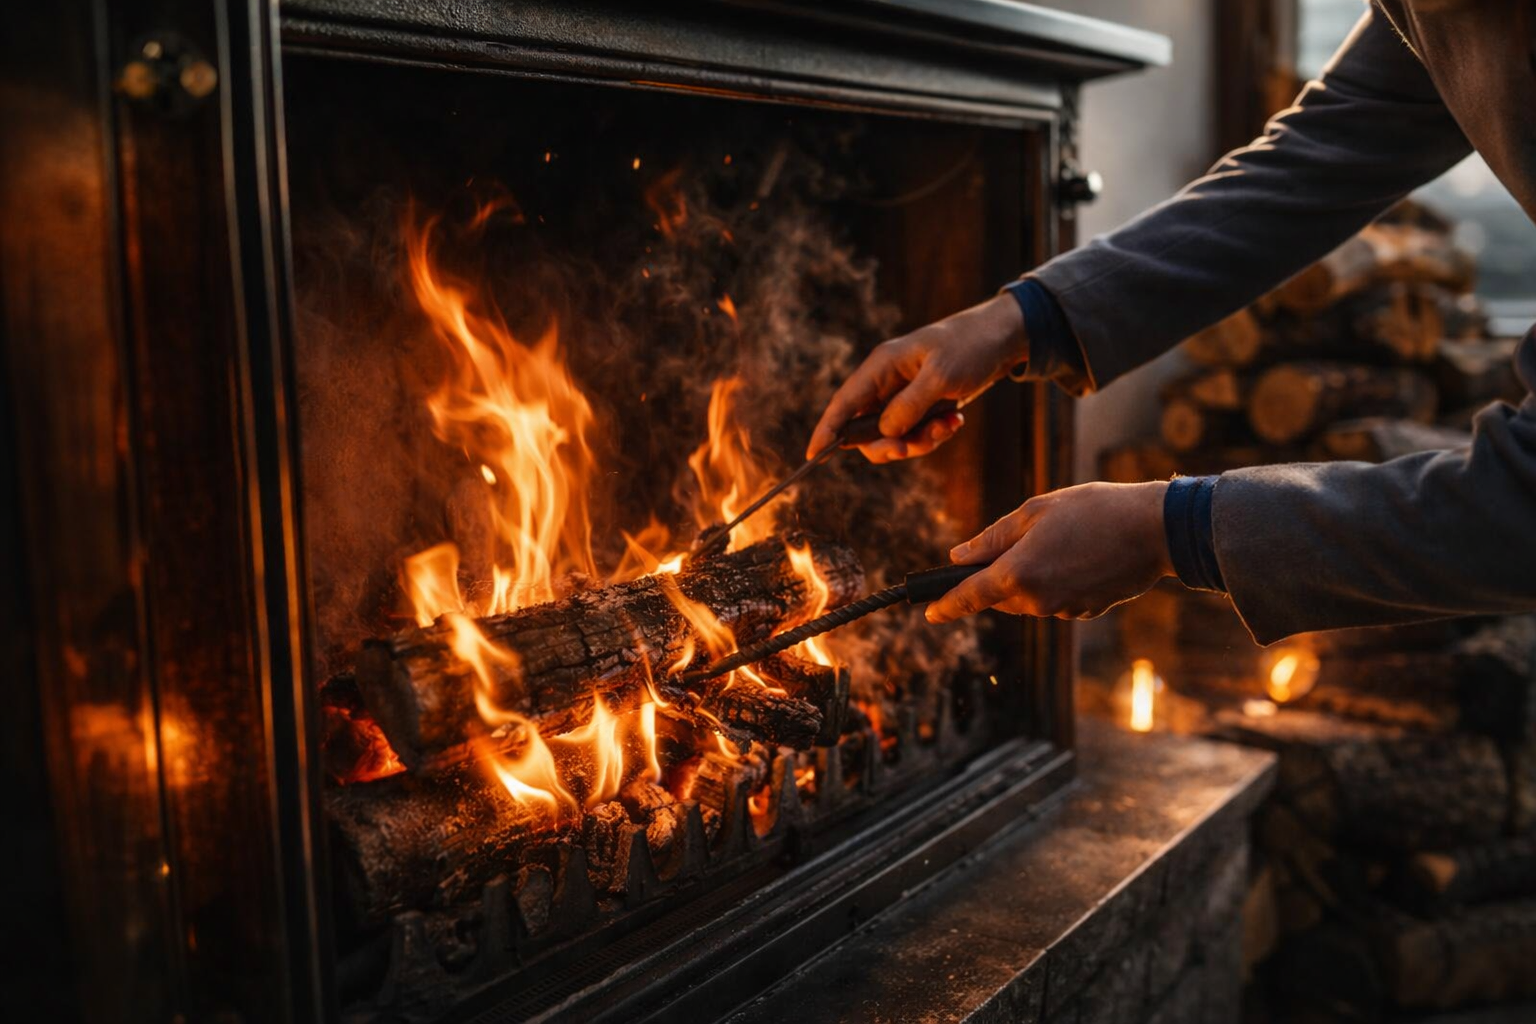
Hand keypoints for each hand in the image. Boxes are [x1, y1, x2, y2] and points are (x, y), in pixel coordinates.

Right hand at [807, 293, 1027, 462]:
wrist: (1002, 339)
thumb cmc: (970, 347)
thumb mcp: (941, 376)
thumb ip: (910, 405)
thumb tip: (884, 432)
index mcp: (882, 366)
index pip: (844, 402)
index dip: (827, 429)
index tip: (814, 455)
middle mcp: (887, 382)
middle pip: (865, 429)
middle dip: (887, 445)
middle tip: (907, 449)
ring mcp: (903, 396)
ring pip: (892, 436)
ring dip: (918, 442)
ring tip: (948, 426)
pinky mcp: (921, 406)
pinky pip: (915, 433)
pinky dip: (934, 435)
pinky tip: (955, 421)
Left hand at [926, 481, 1173, 622]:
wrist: (1156, 530)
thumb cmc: (1094, 510)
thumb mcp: (1036, 511)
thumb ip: (993, 537)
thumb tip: (959, 555)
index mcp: (1017, 574)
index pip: (969, 596)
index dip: (946, 605)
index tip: (929, 611)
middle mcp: (1037, 600)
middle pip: (1000, 596)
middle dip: (1001, 574)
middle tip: (1026, 536)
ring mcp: (1064, 610)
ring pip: (1030, 597)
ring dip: (1032, 575)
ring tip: (1064, 538)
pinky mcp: (1086, 612)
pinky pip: (1058, 599)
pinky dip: (1059, 580)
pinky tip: (1083, 554)